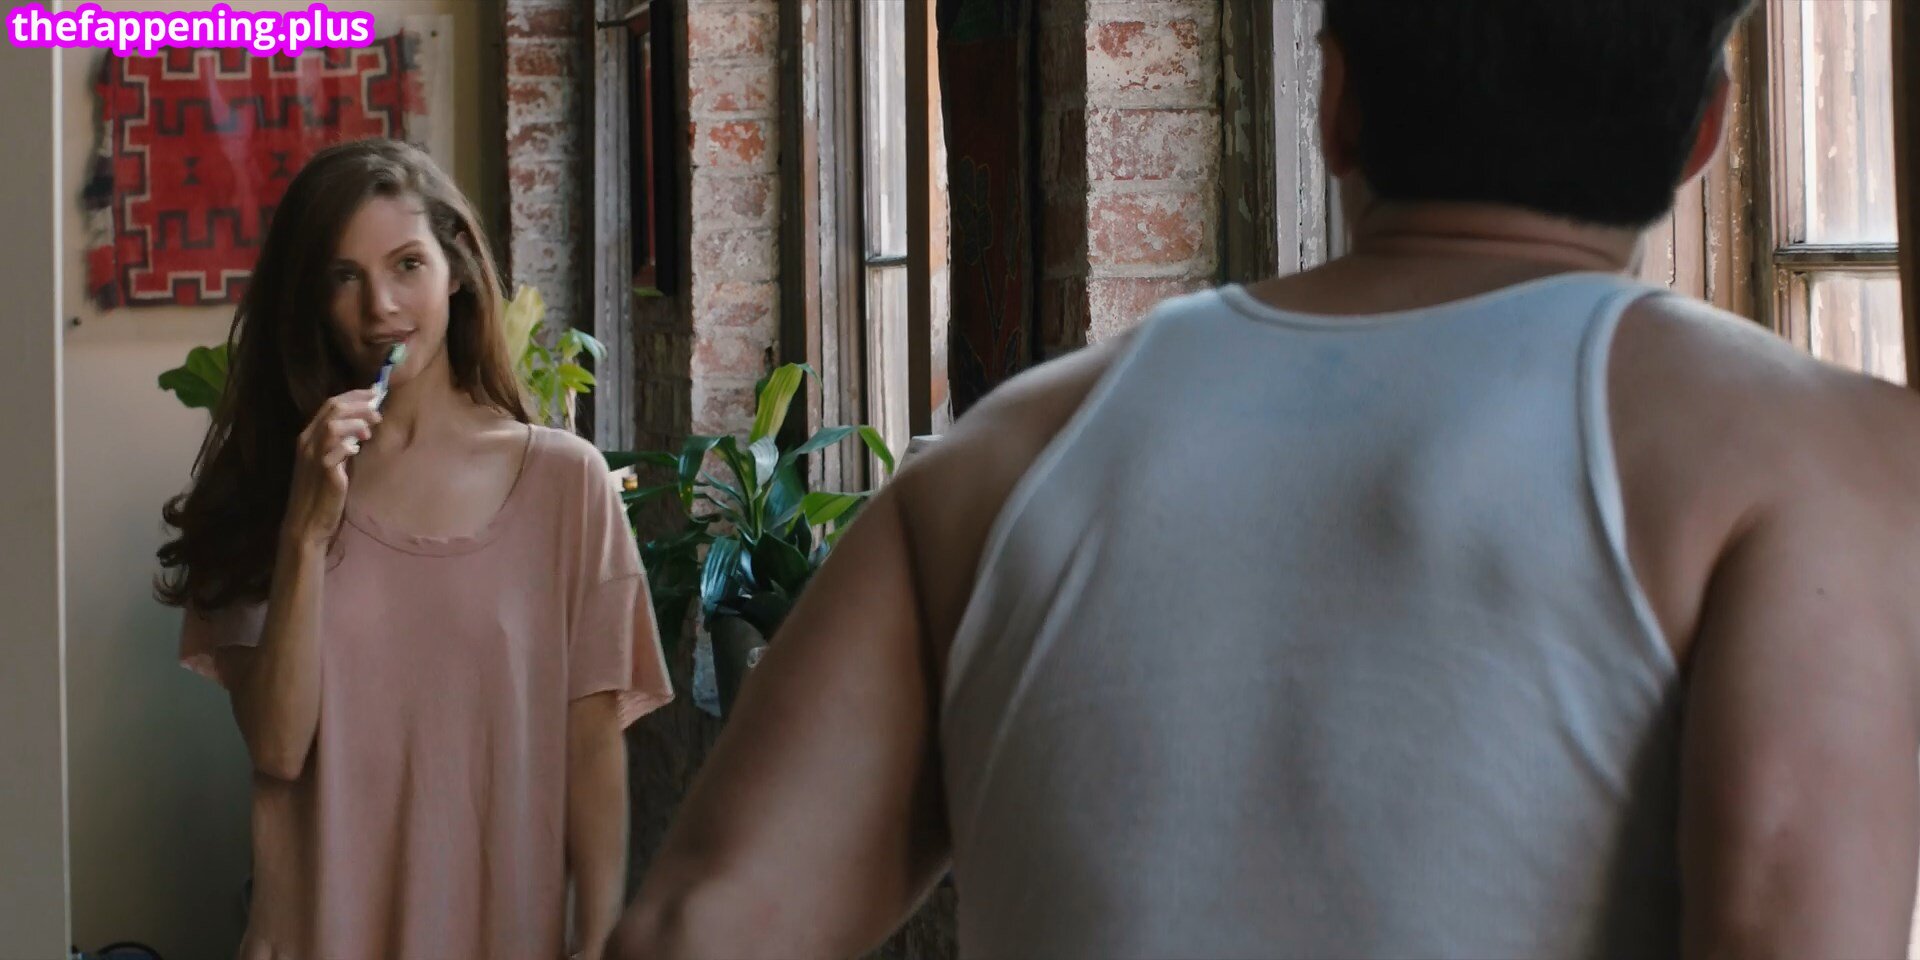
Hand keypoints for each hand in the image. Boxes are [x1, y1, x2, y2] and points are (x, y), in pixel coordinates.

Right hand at [281, 389, 379, 547]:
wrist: (308, 522)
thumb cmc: (322, 493)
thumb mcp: (331, 462)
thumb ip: (342, 443)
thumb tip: (364, 425)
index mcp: (308, 438)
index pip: (330, 405)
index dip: (354, 396)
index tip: (375, 393)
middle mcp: (307, 443)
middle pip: (333, 409)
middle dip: (359, 405)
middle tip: (378, 412)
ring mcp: (314, 457)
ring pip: (333, 426)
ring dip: (356, 422)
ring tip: (369, 432)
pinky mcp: (324, 472)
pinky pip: (336, 450)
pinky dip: (349, 445)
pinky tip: (357, 449)